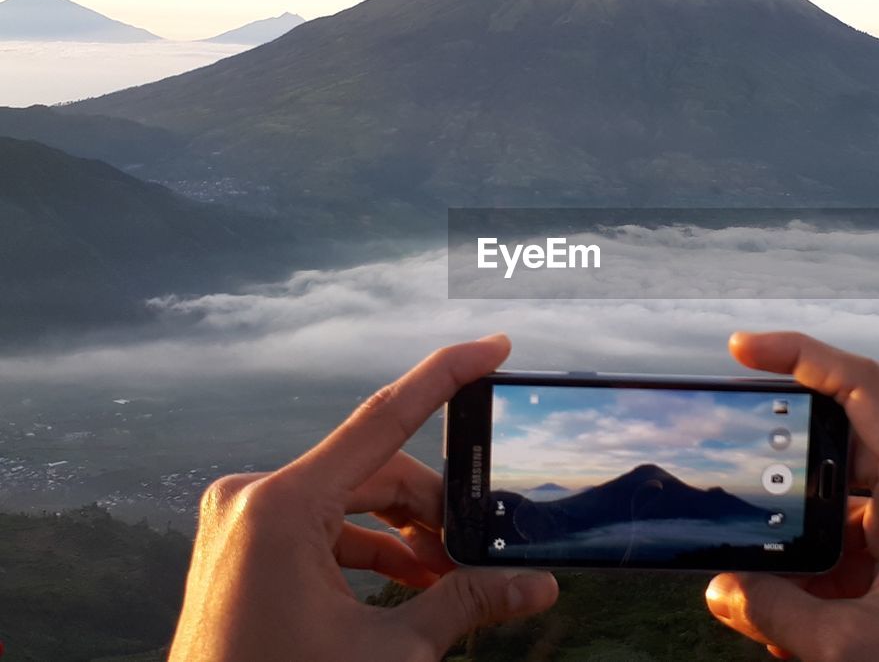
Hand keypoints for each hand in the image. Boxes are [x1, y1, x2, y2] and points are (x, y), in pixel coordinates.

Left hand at [168, 334, 557, 661]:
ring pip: (349, 498)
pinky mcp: (241, 543)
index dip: (447, 377)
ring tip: (450, 576)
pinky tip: (410, 580)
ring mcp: (241, 520)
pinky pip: (319, 524)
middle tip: (481, 546)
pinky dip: (368, 547)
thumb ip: (466, 604)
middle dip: (435, 507)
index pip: (385, 419)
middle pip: (374, 471)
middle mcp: (252, 498)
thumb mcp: (390, 653)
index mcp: (282, 508)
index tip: (493, 347)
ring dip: (405, 532)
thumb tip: (537, 585)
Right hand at [705, 332, 878, 661]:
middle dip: (783, 466)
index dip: (801, 355)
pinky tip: (789, 617)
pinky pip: (854, 543)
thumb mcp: (851, 649)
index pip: (862, 389)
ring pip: (841, 502)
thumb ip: (774, 612)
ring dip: (798, 537)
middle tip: (731, 465)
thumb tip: (720, 587)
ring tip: (759, 578)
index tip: (743, 347)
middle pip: (842, 442)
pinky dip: (817, 572)